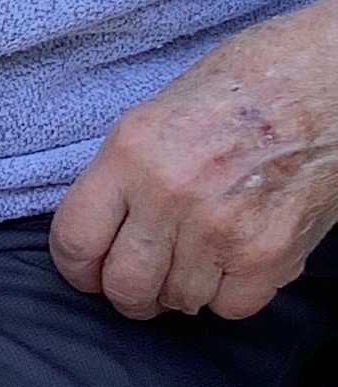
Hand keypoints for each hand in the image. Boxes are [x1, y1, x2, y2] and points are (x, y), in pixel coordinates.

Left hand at [50, 0, 337, 320]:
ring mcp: (219, 227)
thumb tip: (103, 235)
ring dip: (183, 290)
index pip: (74, 240)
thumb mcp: (157, 117)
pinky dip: (231, 294)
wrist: (324, 80)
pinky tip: (236, 260)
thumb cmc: (243, 88)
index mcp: (130, 152)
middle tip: (144, 282)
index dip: (78, 269)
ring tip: (199, 257)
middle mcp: (168, 193)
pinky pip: (231, 306)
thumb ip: (124, 177)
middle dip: (130, 294)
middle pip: (124, 286)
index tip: (90, 273)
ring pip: (178, 301)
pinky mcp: (269, 252)